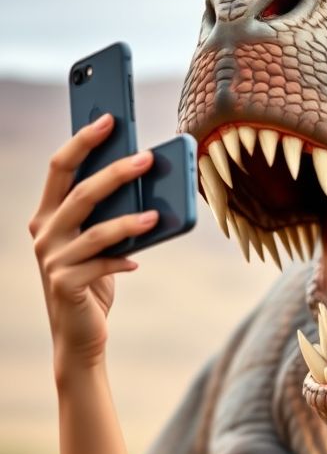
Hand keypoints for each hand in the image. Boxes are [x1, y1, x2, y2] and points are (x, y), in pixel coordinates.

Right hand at [29, 114, 156, 371]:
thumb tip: (147, 186)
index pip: (60, 167)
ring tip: (156, 215)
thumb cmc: (94, 282)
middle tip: (148, 158)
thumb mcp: (99, 246)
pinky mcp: (65, 283)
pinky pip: (101, 264)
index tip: (109, 118)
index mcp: (47, 214)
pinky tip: (138, 261)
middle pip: (80, 191)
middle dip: (115, 171)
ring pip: (94, 229)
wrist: (80, 335)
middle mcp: (43, 232)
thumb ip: (109, 218)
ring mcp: (51, 258)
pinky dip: (122, 260)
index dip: (83, 141)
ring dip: (128, 220)